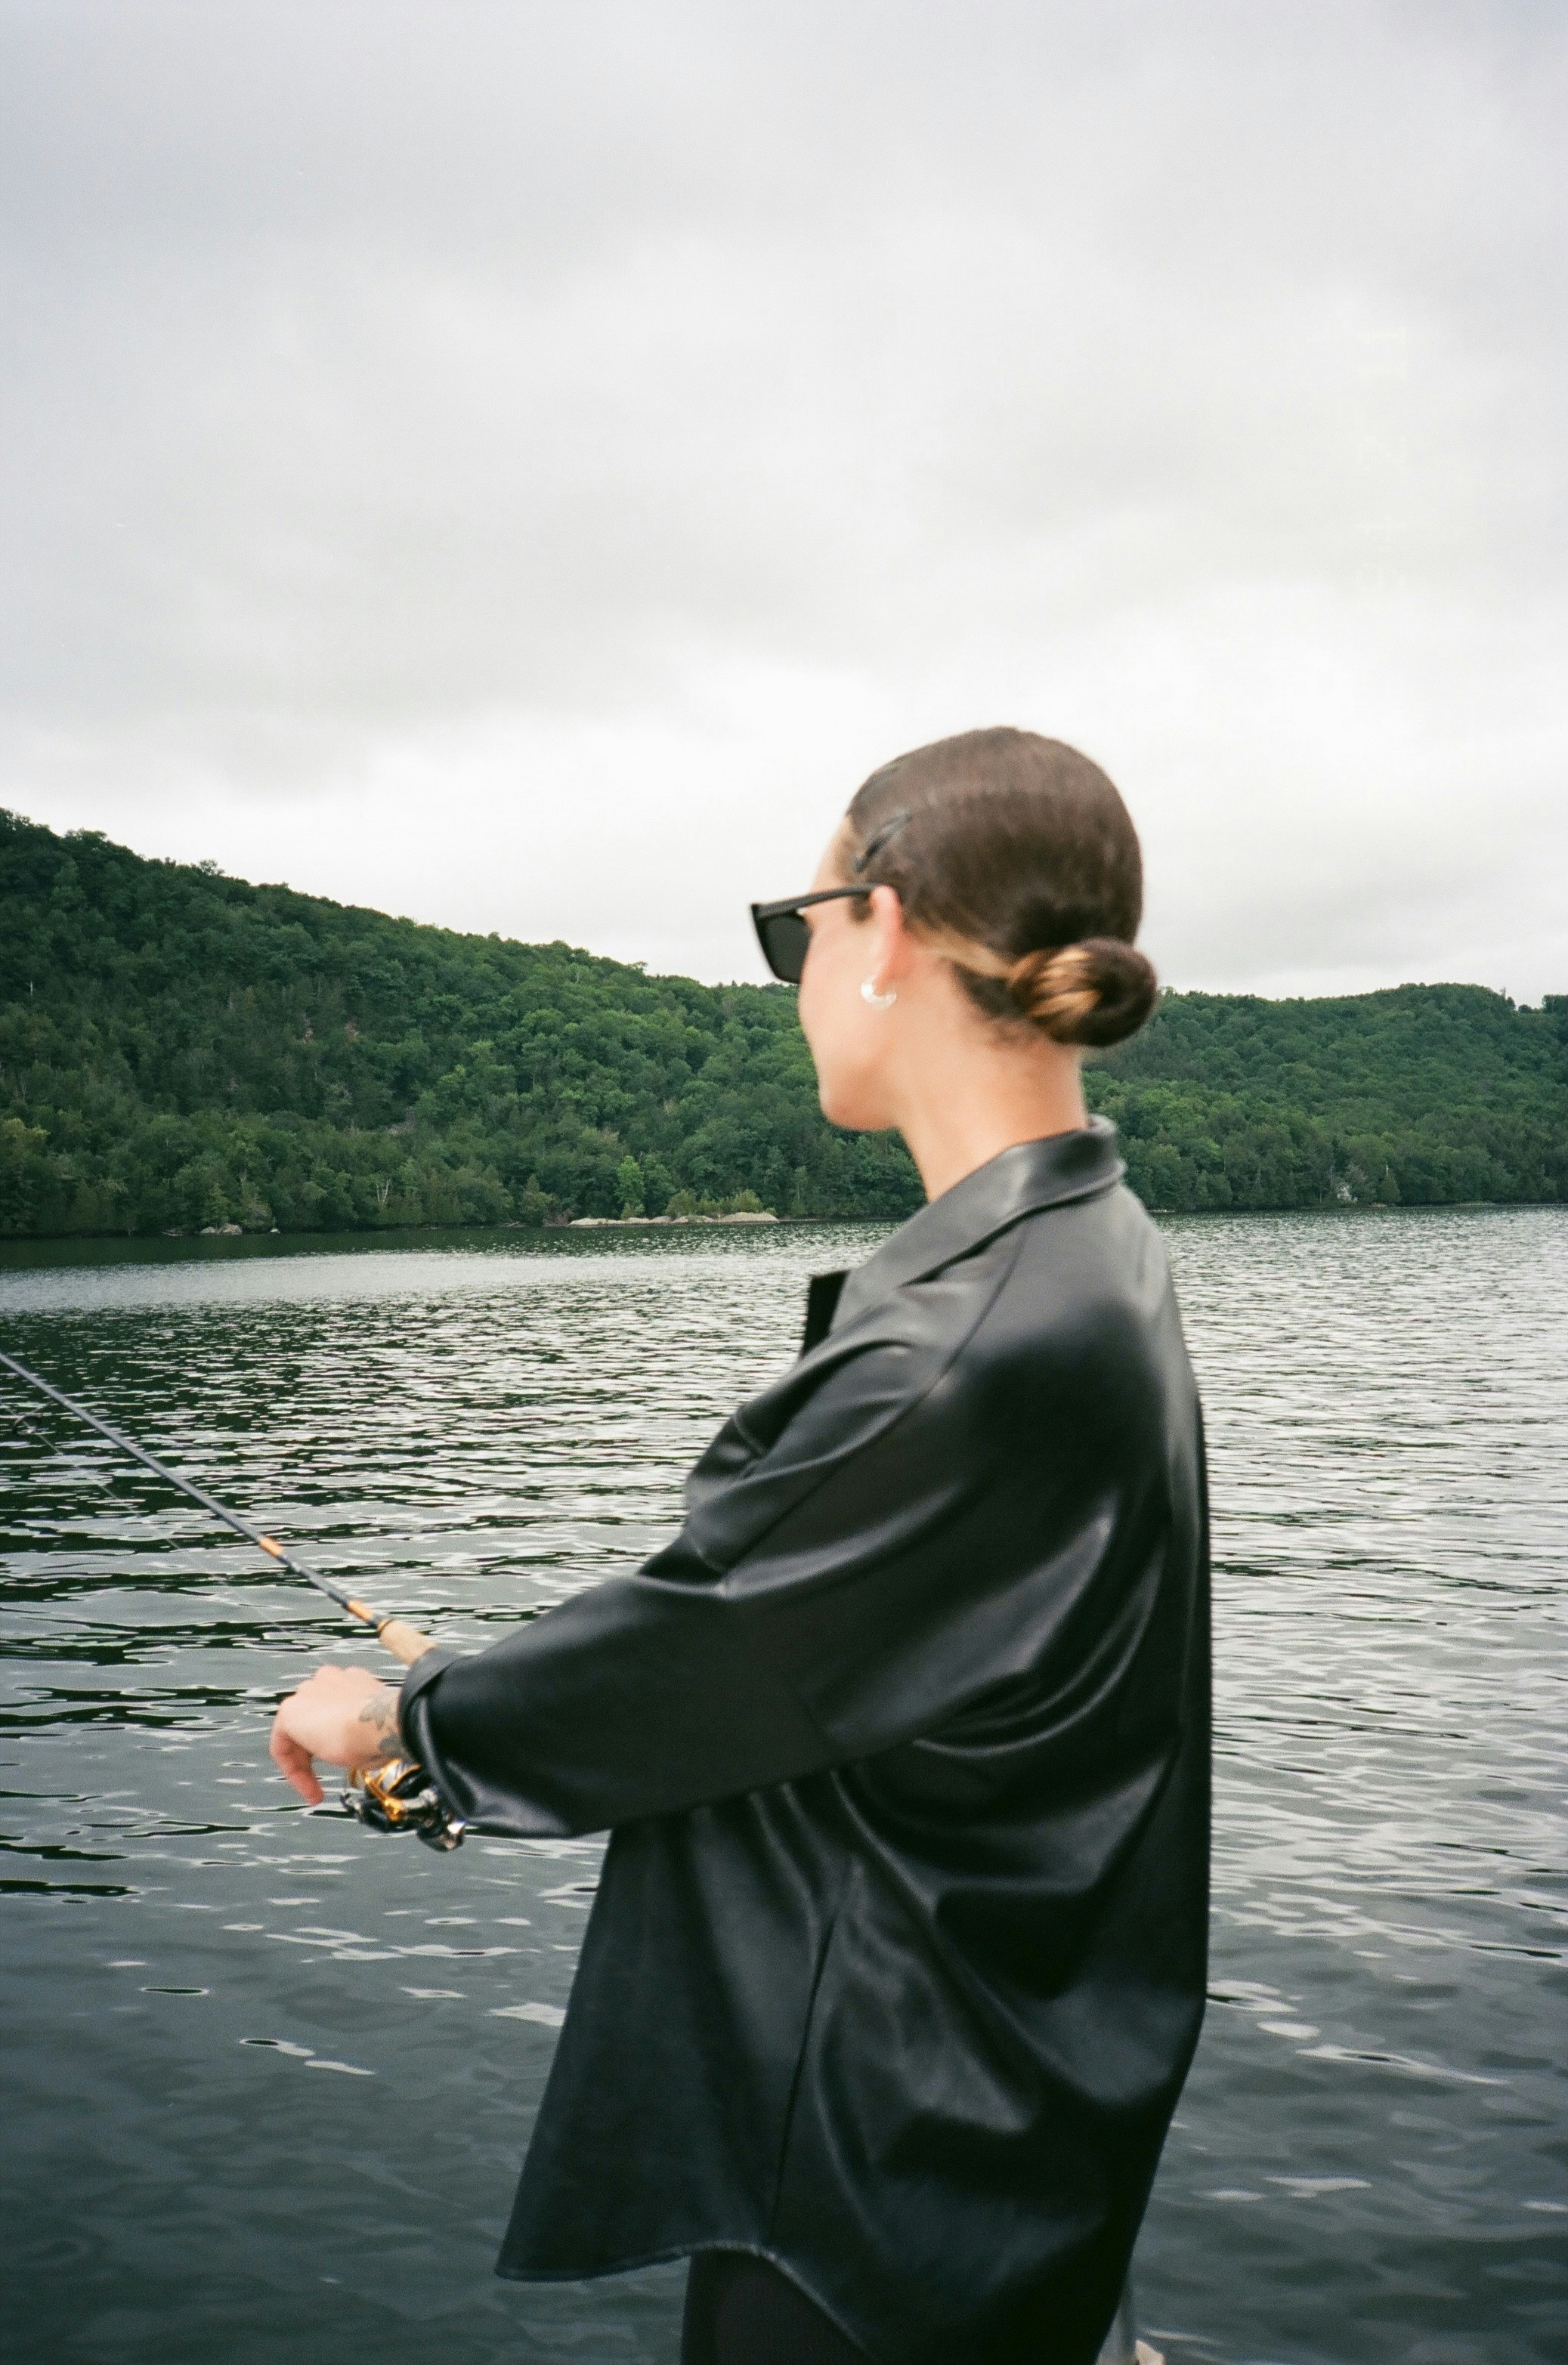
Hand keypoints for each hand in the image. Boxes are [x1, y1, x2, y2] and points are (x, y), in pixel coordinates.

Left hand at [270, 1663, 402, 1804]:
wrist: (380, 1723)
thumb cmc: (385, 1728)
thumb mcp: (374, 1730)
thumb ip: (360, 1732)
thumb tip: (362, 1749)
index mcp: (351, 1680)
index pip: (333, 1707)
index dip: (335, 1738)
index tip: (345, 1757)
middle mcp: (327, 1680)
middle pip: (311, 1718)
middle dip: (316, 1751)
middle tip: (324, 1778)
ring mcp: (307, 1693)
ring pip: (296, 1732)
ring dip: (304, 1762)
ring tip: (315, 1788)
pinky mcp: (289, 1712)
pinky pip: (283, 1746)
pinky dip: (293, 1769)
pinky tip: (308, 1786)